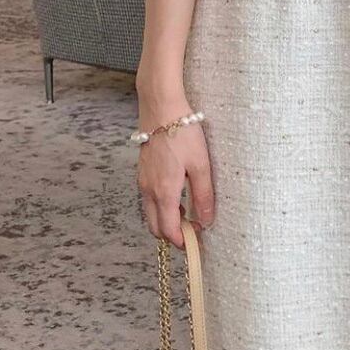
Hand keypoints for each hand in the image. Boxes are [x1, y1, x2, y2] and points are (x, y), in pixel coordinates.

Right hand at [136, 100, 215, 248]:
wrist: (161, 108)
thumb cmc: (183, 134)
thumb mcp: (201, 165)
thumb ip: (203, 195)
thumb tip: (207, 220)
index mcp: (164, 192)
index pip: (168, 230)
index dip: (182, 241)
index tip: (196, 242)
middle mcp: (148, 190)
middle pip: (155, 227)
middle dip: (172, 234)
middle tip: (193, 229)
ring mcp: (142, 181)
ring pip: (151, 213)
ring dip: (166, 219)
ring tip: (189, 212)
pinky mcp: (142, 172)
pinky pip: (149, 199)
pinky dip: (161, 206)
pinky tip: (178, 195)